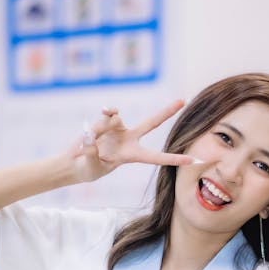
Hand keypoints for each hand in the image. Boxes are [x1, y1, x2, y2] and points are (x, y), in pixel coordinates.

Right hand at [70, 102, 198, 181]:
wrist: (76, 162)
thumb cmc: (86, 169)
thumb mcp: (90, 166)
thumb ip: (91, 152)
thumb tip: (91, 135)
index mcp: (131, 155)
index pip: (156, 157)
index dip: (173, 159)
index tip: (192, 161)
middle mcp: (130, 140)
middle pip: (152, 123)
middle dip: (167, 111)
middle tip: (183, 100)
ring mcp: (119, 129)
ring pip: (115, 119)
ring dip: (99, 129)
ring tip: (88, 142)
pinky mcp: (107, 121)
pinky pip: (108, 112)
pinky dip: (103, 114)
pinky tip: (95, 122)